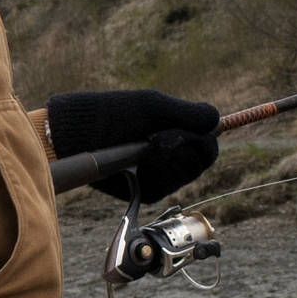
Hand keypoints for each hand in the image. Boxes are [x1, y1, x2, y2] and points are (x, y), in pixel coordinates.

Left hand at [46, 88, 220, 202]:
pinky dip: (153, 173)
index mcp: (178, 130)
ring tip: (142, 147)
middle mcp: (174, 154)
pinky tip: (136, 163)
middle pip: (204, 159)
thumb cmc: (112, 114)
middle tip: (157, 137)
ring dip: (166, 158)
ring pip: (186, 173)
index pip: (209, 142)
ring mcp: (161, 174)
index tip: (181, 130)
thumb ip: (186, 112)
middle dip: (184, 146)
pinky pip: (165, 186)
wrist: (78, 134)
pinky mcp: (147, 190)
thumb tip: (218, 119)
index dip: (204, 139)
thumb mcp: (151, 106)